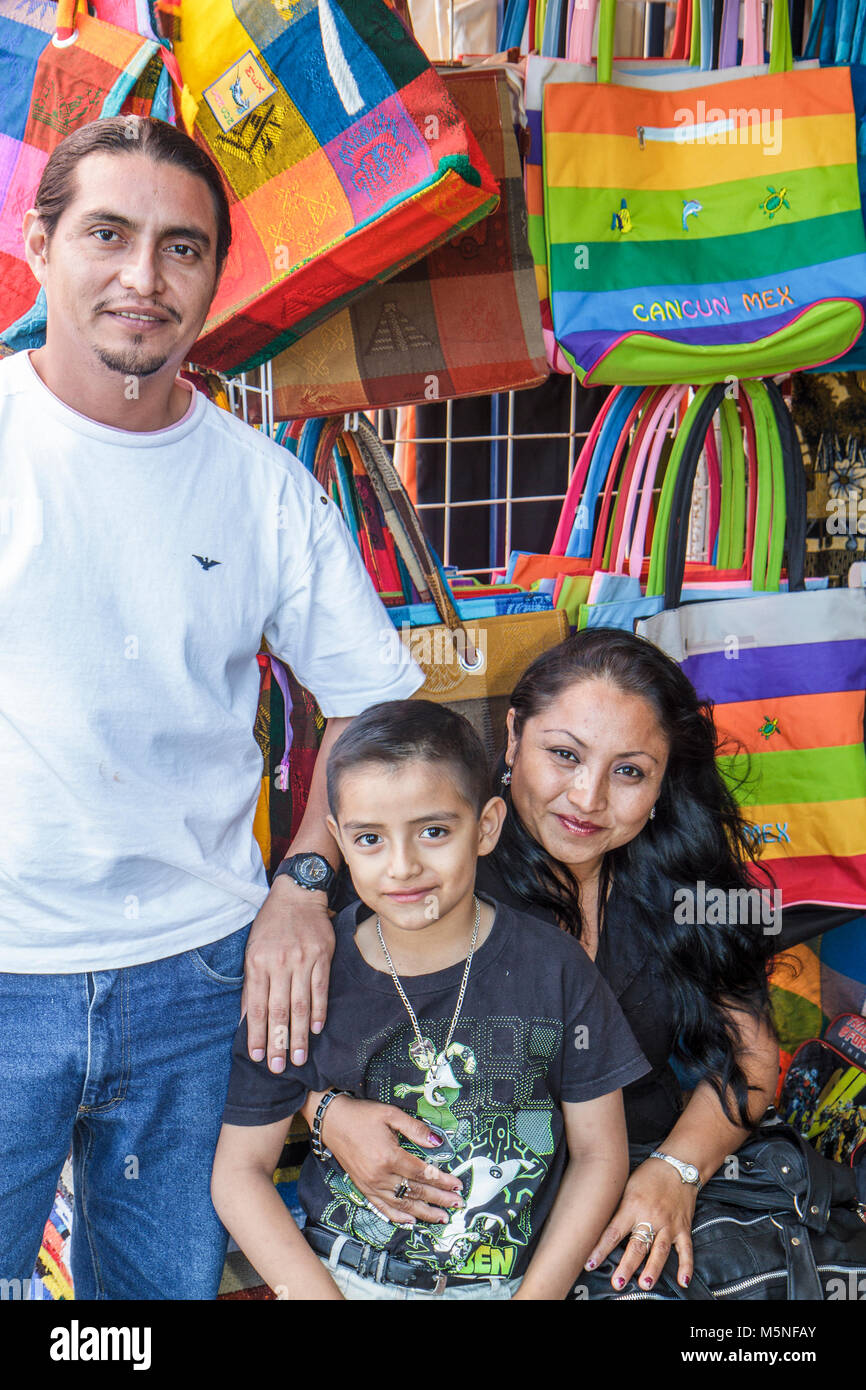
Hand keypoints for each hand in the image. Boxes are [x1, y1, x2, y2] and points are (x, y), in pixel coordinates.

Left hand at [242, 877, 334, 1070]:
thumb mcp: (251, 950)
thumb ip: (251, 984)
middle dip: (277, 1043)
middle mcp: (280, 963)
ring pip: (300, 1005)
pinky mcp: (322, 957)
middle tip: (277, 1067)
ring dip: (298, 1035)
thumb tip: (248, 1018)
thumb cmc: (270, 925)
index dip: (256, 1034)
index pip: (257, 1006)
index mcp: (258, 963)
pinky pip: (320, 989)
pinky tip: (316, 1029)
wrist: (298, 895)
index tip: (256, 1057)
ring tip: (298, 1058)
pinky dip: (318, 1012)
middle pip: (279, 1011)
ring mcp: (303, 960)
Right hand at [321, 1095, 465, 1225]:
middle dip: (439, 1199)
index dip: (442, 1180)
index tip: (458, 1185)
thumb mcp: (391, 1114)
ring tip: (441, 1218)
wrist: (332, 1121)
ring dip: (424, 1213)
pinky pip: (382, 1208)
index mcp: (390, 1156)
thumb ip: (415, 1129)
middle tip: (457, 1204)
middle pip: (416, 1191)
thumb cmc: (362, 1115)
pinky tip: (411, 1221)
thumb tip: (437, 1142)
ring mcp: (371, 1185)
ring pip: (402, 1204)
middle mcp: (381, 1176)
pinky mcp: (363, 1188)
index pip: (423, 1173)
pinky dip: (398, 1217)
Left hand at [584, 1159, 696, 1292]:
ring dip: (652, 1269)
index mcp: (632, 1206)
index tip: (589, 1264)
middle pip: (637, 1245)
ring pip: (659, 1250)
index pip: (613, 1232)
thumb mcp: (626, 1186)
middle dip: (627, 1266)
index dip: (600, 1250)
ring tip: (645, 1284)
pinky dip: (686, 1267)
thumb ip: (617, 1208)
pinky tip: (683, 1282)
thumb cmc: (648, 1175)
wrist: (677, 1165)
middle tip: (618, 1282)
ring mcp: (669, 1224)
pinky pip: (686, 1250)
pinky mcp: (683, 1228)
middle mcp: (651, 1217)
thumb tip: (599, 1227)